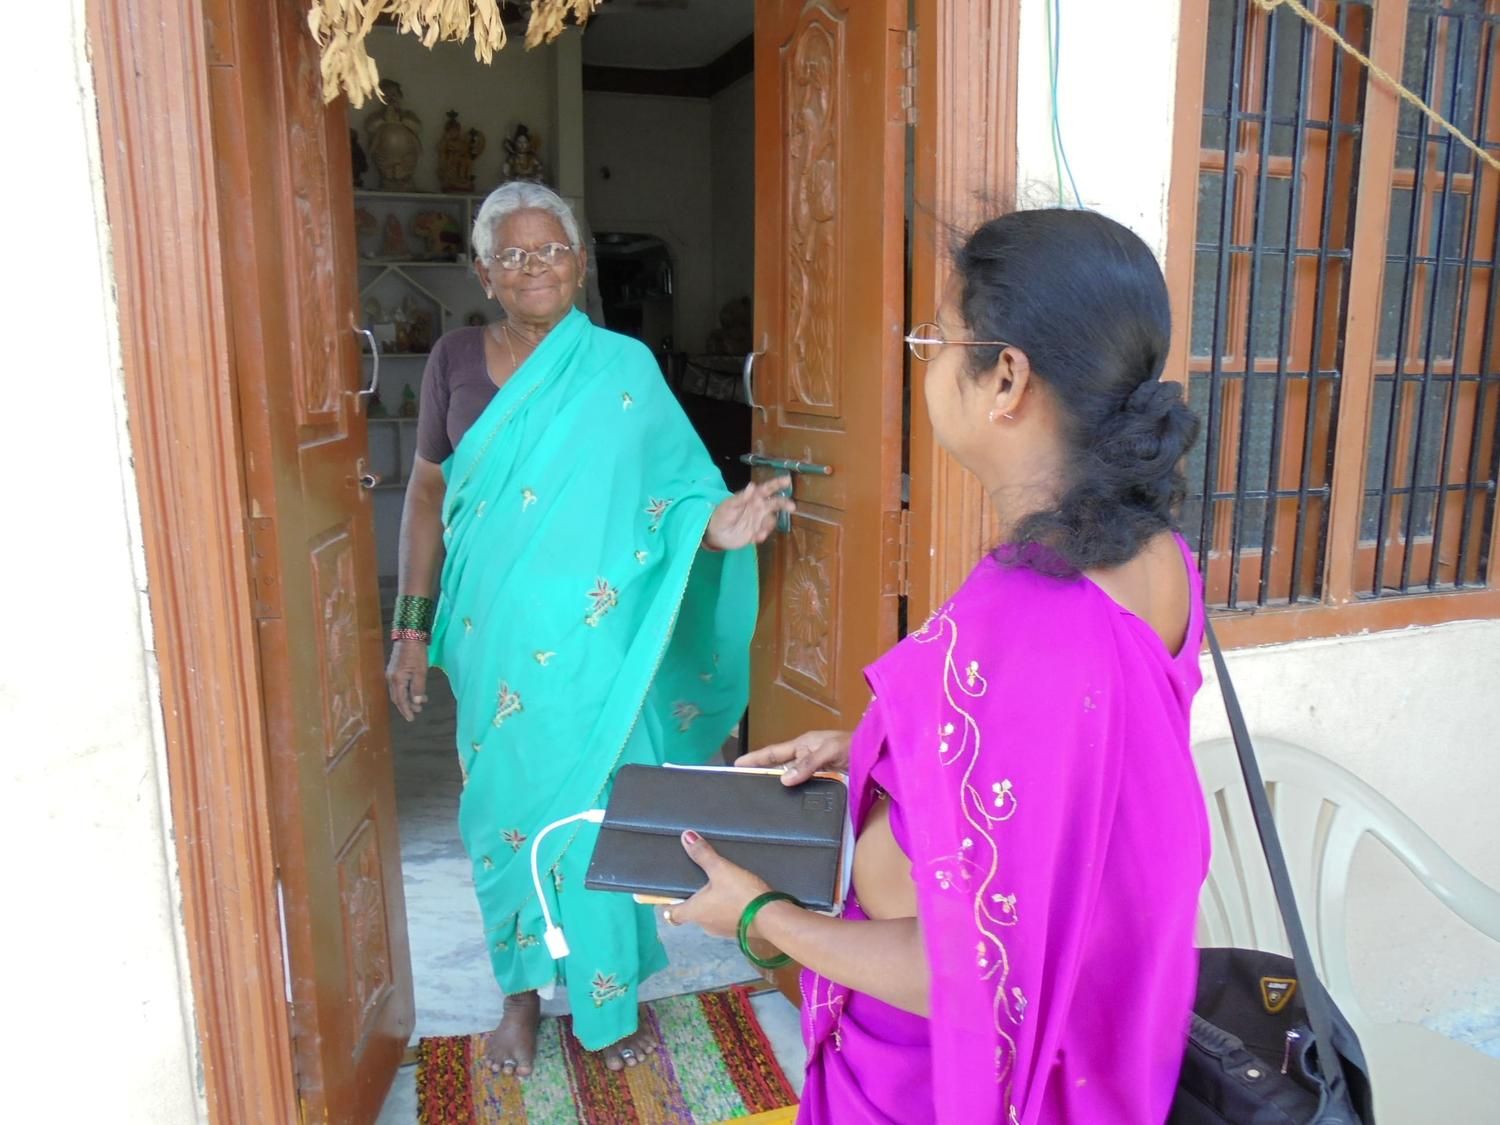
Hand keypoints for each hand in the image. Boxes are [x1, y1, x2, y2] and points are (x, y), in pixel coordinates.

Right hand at [386, 639, 428, 721]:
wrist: (409, 635)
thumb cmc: (416, 653)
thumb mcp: (421, 671)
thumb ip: (418, 688)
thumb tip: (417, 702)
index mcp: (397, 680)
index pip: (401, 700)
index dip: (406, 710)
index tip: (412, 718)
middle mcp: (391, 678)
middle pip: (397, 698)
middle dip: (406, 706)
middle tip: (417, 712)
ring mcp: (391, 673)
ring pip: (397, 692)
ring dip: (407, 698)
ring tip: (420, 702)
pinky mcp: (394, 669)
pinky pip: (398, 685)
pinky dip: (405, 691)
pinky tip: (414, 690)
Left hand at [668, 831, 771, 938]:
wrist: (773, 918)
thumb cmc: (741, 895)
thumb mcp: (721, 870)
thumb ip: (703, 854)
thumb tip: (686, 837)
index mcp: (695, 912)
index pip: (672, 914)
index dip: (667, 904)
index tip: (666, 895)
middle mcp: (705, 925)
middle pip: (692, 913)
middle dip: (693, 899)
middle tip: (697, 881)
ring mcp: (722, 930)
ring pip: (710, 916)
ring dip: (712, 904)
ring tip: (719, 885)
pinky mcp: (739, 931)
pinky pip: (726, 918)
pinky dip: (727, 908)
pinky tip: (737, 895)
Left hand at [704, 477, 795, 550]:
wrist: (715, 534)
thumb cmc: (721, 515)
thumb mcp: (730, 505)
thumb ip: (742, 497)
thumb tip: (753, 485)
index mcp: (752, 498)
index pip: (767, 489)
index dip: (777, 484)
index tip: (788, 480)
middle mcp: (758, 508)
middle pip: (775, 503)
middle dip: (784, 504)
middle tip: (792, 507)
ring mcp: (758, 521)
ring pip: (772, 520)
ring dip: (769, 525)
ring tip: (759, 532)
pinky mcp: (756, 533)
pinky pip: (764, 533)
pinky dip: (762, 535)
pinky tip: (754, 538)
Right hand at [737, 730, 851, 785]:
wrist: (874, 751)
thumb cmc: (851, 745)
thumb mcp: (828, 751)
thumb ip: (807, 765)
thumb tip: (784, 780)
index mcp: (802, 743)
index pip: (773, 752)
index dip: (755, 758)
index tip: (736, 764)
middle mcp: (805, 752)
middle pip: (778, 763)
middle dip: (760, 770)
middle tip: (742, 782)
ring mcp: (814, 763)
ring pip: (789, 772)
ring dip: (776, 780)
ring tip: (760, 791)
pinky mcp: (823, 772)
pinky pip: (802, 779)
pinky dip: (792, 786)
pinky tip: (789, 796)